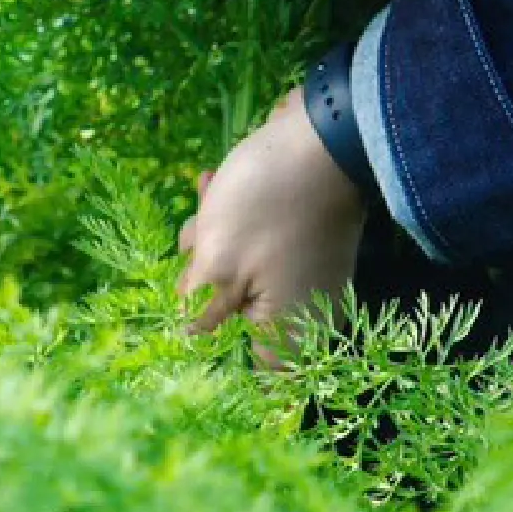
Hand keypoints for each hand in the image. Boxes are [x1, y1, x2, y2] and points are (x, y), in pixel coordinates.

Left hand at [175, 86, 369, 370]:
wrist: (324, 135)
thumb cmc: (266, 209)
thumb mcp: (216, 264)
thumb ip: (199, 308)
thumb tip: (188, 336)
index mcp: (291, 331)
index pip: (262, 377)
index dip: (226, 365)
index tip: (191, 343)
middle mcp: (306, 309)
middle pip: (236, 315)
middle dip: (206, 281)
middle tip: (199, 242)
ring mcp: (306, 270)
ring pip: (238, 271)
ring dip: (212, 239)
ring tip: (210, 200)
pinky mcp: (302, 236)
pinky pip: (256, 241)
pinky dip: (231, 219)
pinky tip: (214, 183)